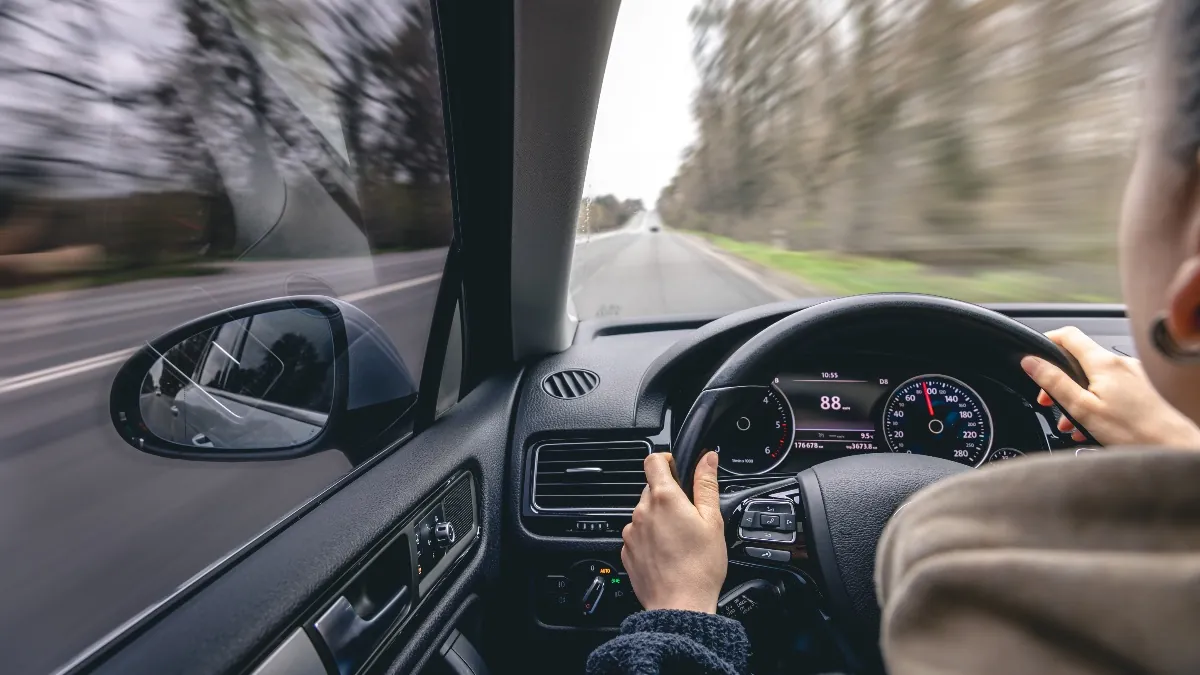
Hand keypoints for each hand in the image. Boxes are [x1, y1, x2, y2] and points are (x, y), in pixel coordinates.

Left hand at [621, 452, 725, 613]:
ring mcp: (631, 531)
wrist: (679, 605)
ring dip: (659, 518)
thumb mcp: (713, 521)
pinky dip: (651, 537)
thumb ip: (707, 484)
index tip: (677, 468)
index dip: (666, 460)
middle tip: (689, 515)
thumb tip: (708, 459)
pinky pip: (638, 534)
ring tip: (680, 539)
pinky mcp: (627, 550)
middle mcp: (642, 511)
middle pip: (652, 489)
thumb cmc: (700, 567)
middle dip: (669, 496)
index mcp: (665, 498)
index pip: (653, 460)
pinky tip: (668, 552)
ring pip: (645, 513)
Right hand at [1020, 326, 1199, 448]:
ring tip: (1072, 423)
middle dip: (1059, 380)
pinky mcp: (1144, 387)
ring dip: (1078, 396)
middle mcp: (1120, 362)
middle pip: (1079, 360)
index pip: (1068, 335)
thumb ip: (1054, 382)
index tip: (1034, 355)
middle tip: (1048, 402)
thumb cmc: (1133, 431)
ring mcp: (1135, 373)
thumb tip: (1031, 362)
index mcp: (1103, 363)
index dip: (1047, 341)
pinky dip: (1097, 400)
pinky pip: (1112, 387)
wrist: (1174, 445)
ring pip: (1095, 377)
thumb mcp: (1082, 408)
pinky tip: (1094, 424)